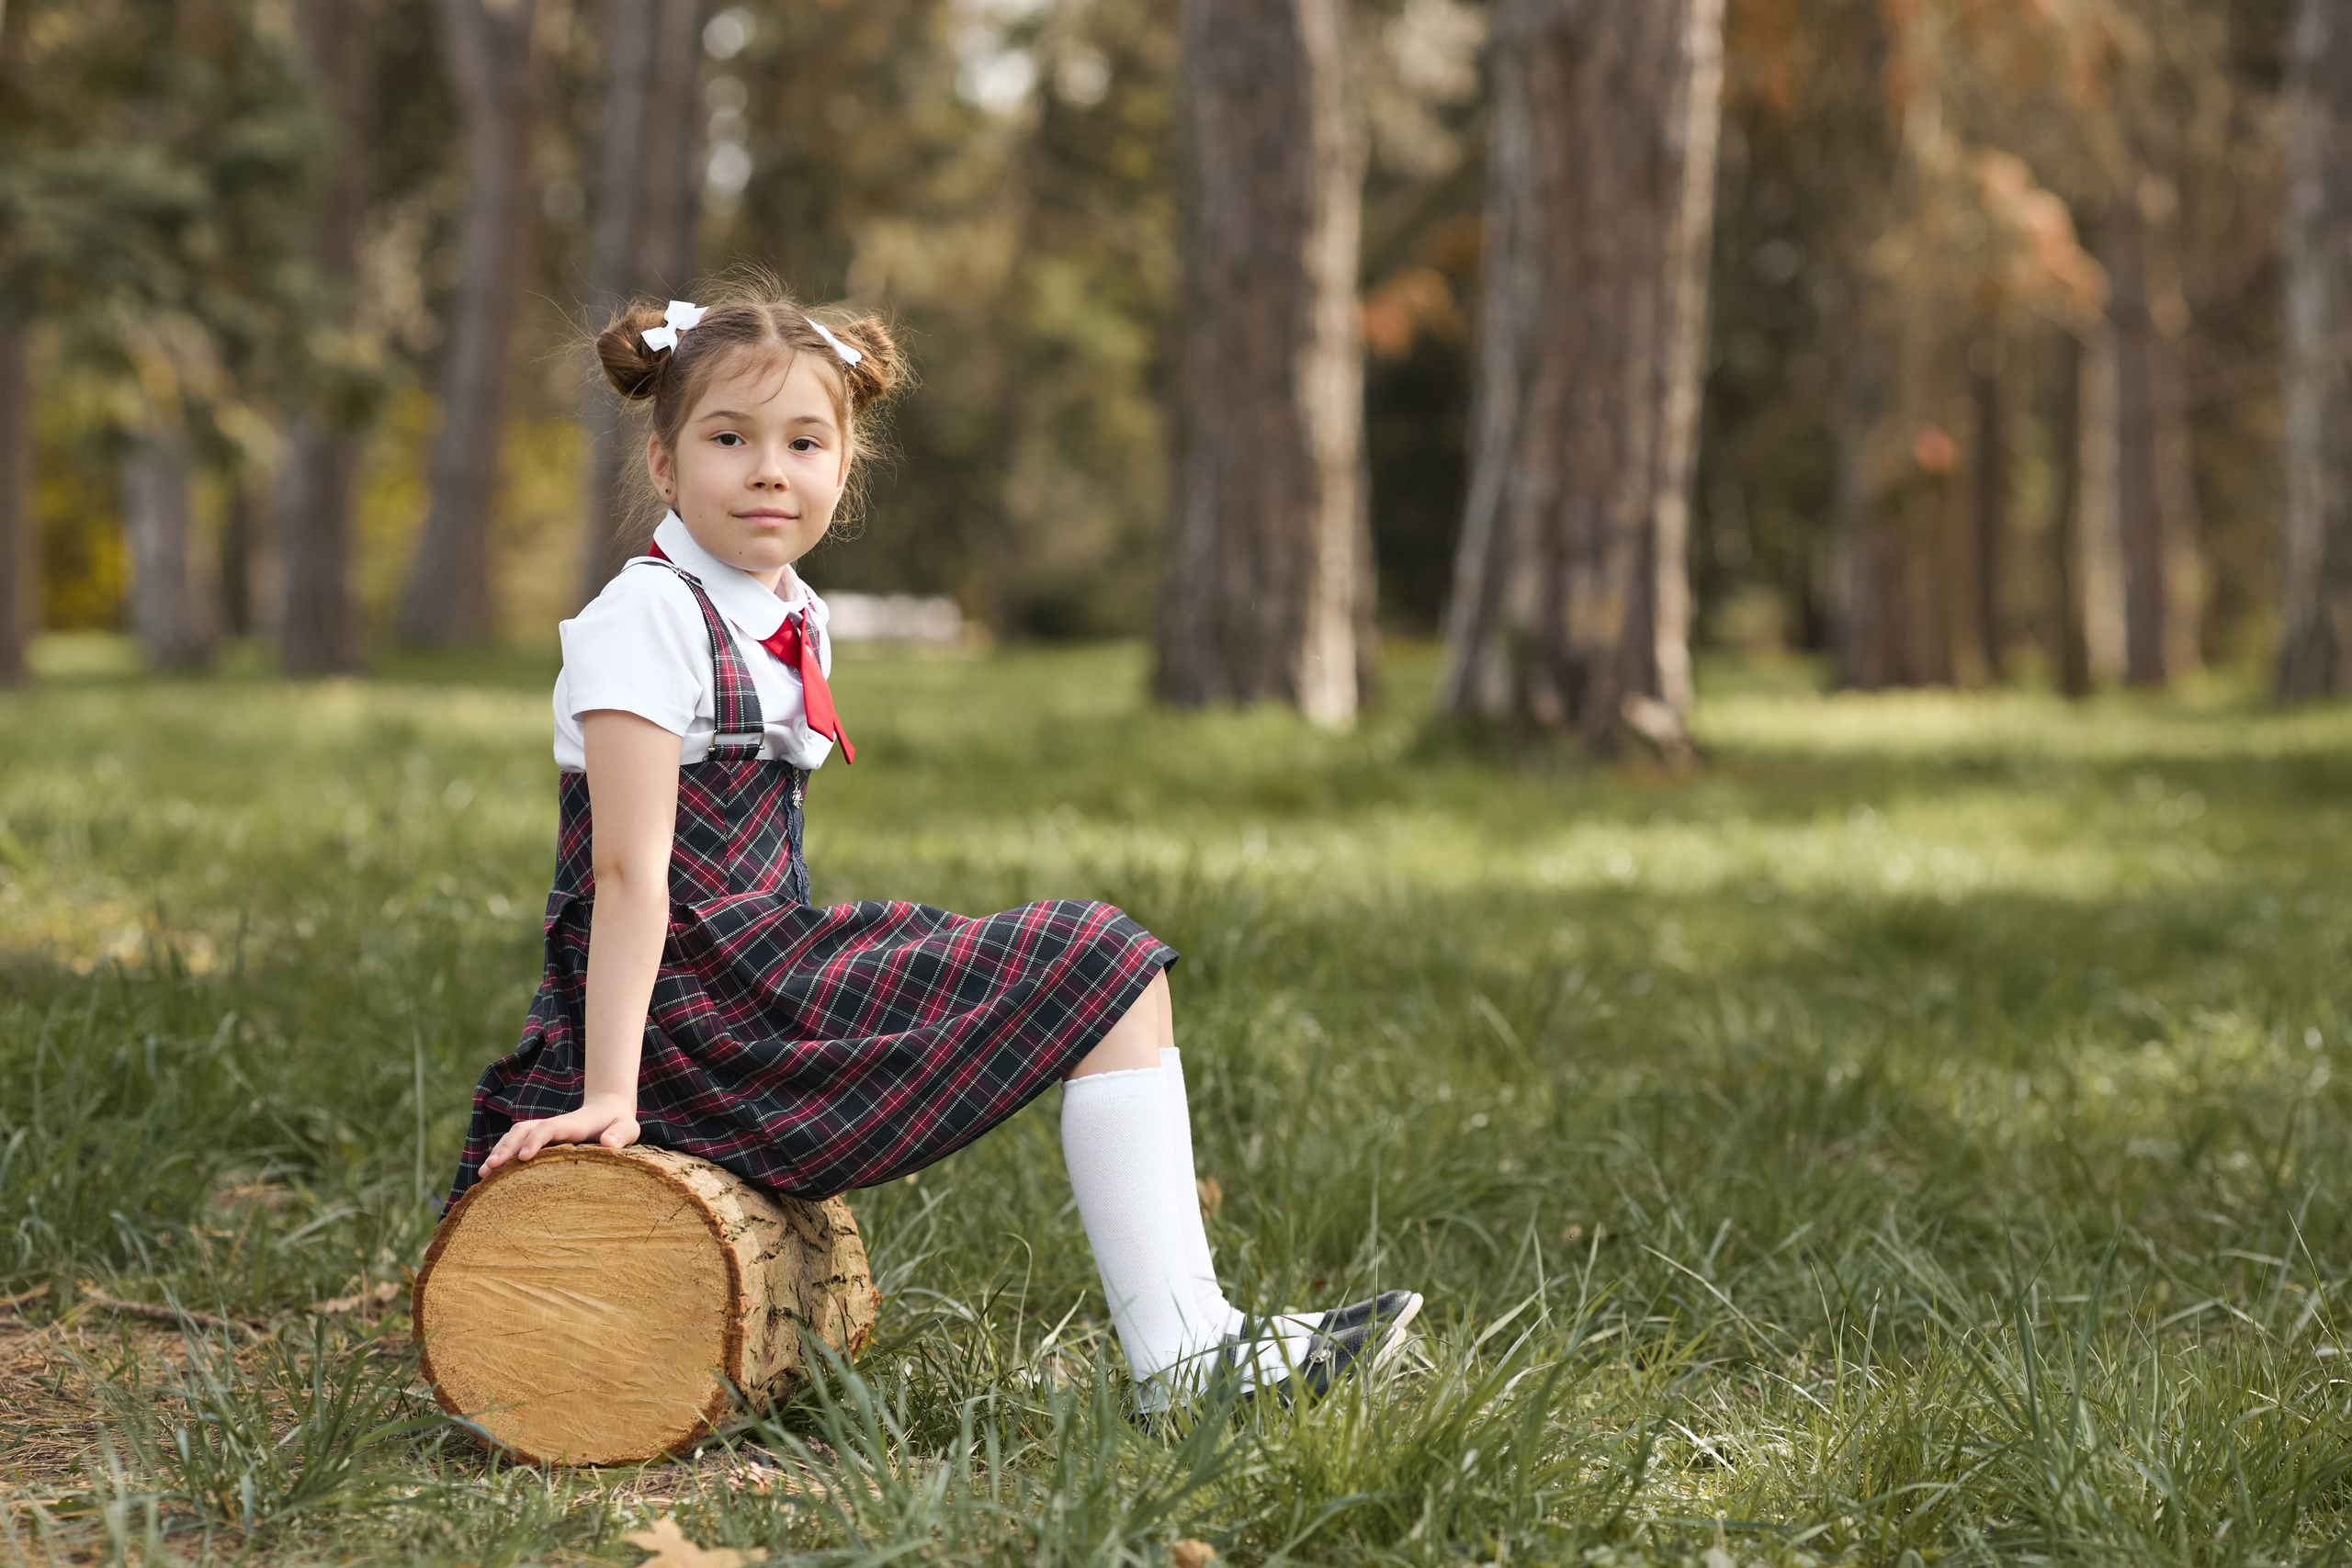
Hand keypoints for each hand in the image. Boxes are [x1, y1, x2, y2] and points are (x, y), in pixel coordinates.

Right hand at [480, 1094, 639, 1175]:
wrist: (608, 1113)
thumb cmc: (619, 1125)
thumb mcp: (627, 1128)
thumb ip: (620, 1134)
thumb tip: (609, 1144)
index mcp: (571, 1125)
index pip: (548, 1129)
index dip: (535, 1141)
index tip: (523, 1158)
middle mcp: (552, 1126)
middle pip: (522, 1130)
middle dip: (505, 1147)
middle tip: (490, 1169)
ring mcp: (543, 1132)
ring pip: (514, 1136)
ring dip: (498, 1152)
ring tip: (483, 1175)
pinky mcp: (539, 1141)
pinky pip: (515, 1144)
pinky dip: (501, 1156)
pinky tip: (489, 1176)